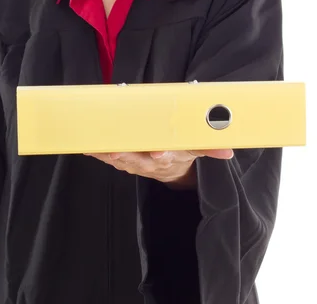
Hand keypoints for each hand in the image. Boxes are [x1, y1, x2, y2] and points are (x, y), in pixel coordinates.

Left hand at [84, 149, 233, 187]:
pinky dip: (98, 153)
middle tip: (115, 152)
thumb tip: (228, 151)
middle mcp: (151, 163)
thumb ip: (210, 147)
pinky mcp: (124, 161)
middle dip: (127, 156)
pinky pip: (110, 157)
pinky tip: (87, 148)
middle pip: (139, 160)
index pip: (167, 156)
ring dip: (107, 154)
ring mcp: (136, 163)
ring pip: (121, 160)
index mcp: (169, 157)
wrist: (172, 169)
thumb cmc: (182, 151)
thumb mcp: (197, 148)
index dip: (162, 155)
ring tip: (96, 148)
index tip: (159, 152)